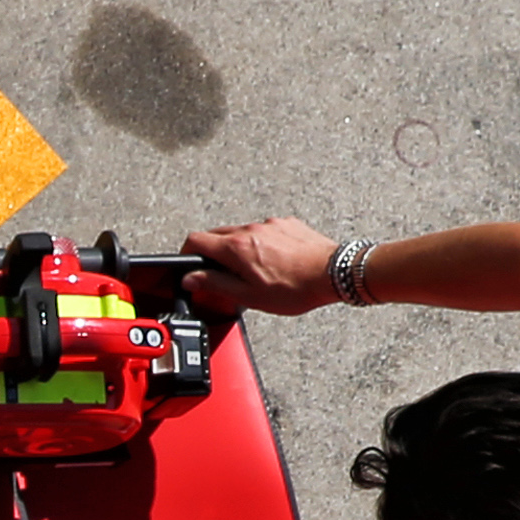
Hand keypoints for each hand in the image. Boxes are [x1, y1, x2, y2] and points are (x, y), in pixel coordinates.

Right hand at [179, 217, 340, 319]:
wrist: (333, 273)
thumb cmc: (296, 288)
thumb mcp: (249, 296)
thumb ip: (215, 285)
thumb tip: (191, 279)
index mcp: (236, 247)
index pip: (196, 240)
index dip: (186, 253)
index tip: (188, 264)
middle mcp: (251, 229)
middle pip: (217, 234)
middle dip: (213, 253)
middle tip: (221, 274)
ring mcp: (270, 224)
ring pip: (242, 232)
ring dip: (239, 248)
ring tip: (254, 271)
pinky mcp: (287, 223)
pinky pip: (265, 230)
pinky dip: (261, 243)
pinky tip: (275, 261)